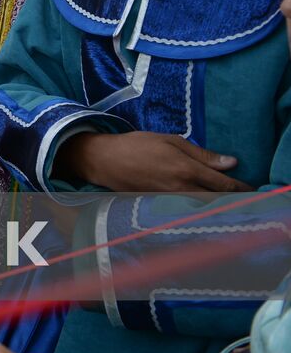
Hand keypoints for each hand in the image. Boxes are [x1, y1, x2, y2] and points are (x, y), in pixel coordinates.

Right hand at [54, 131, 252, 192]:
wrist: (103, 160)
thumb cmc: (136, 145)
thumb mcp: (170, 140)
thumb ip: (201, 153)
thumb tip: (231, 162)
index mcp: (186, 168)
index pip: (223, 183)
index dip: (239, 187)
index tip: (249, 188)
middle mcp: (181, 188)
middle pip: (216, 201)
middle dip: (230, 201)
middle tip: (239, 198)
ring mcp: (170, 200)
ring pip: (202, 208)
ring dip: (214, 207)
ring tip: (222, 204)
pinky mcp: (159, 206)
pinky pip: (185, 211)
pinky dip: (196, 211)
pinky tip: (199, 208)